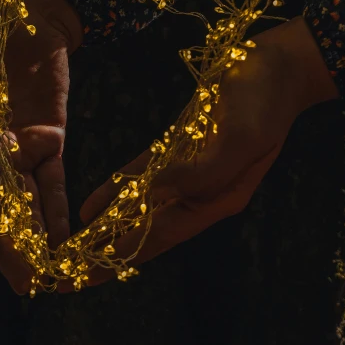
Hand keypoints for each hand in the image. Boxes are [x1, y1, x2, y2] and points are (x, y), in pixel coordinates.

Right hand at [0, 0, 82, 293]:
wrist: (35, 13)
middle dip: (7, 243)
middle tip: (21, 284)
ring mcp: (17, 148)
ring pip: (24, 201)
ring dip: (33, 238)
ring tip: (42, 278)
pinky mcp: (50, 141)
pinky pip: (54, 181)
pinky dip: (59, 210)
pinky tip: (66, 241)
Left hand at [70, 16, 338, 288]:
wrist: (275, 66)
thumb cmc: (263, 102)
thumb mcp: (240, 140)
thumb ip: (201, 173)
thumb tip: (153, 194)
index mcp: (217, 200)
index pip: (162, 236)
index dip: (125, 255)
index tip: (91, 274)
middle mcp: (200, 194)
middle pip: (147, 232)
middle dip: (108, 255)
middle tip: (69, 278)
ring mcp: (188, 171)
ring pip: (140, 209)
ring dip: (107, 229)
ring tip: (72, 251)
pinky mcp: (178, 147)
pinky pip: (141, 175)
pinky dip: (117, 190)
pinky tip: (91, 206)